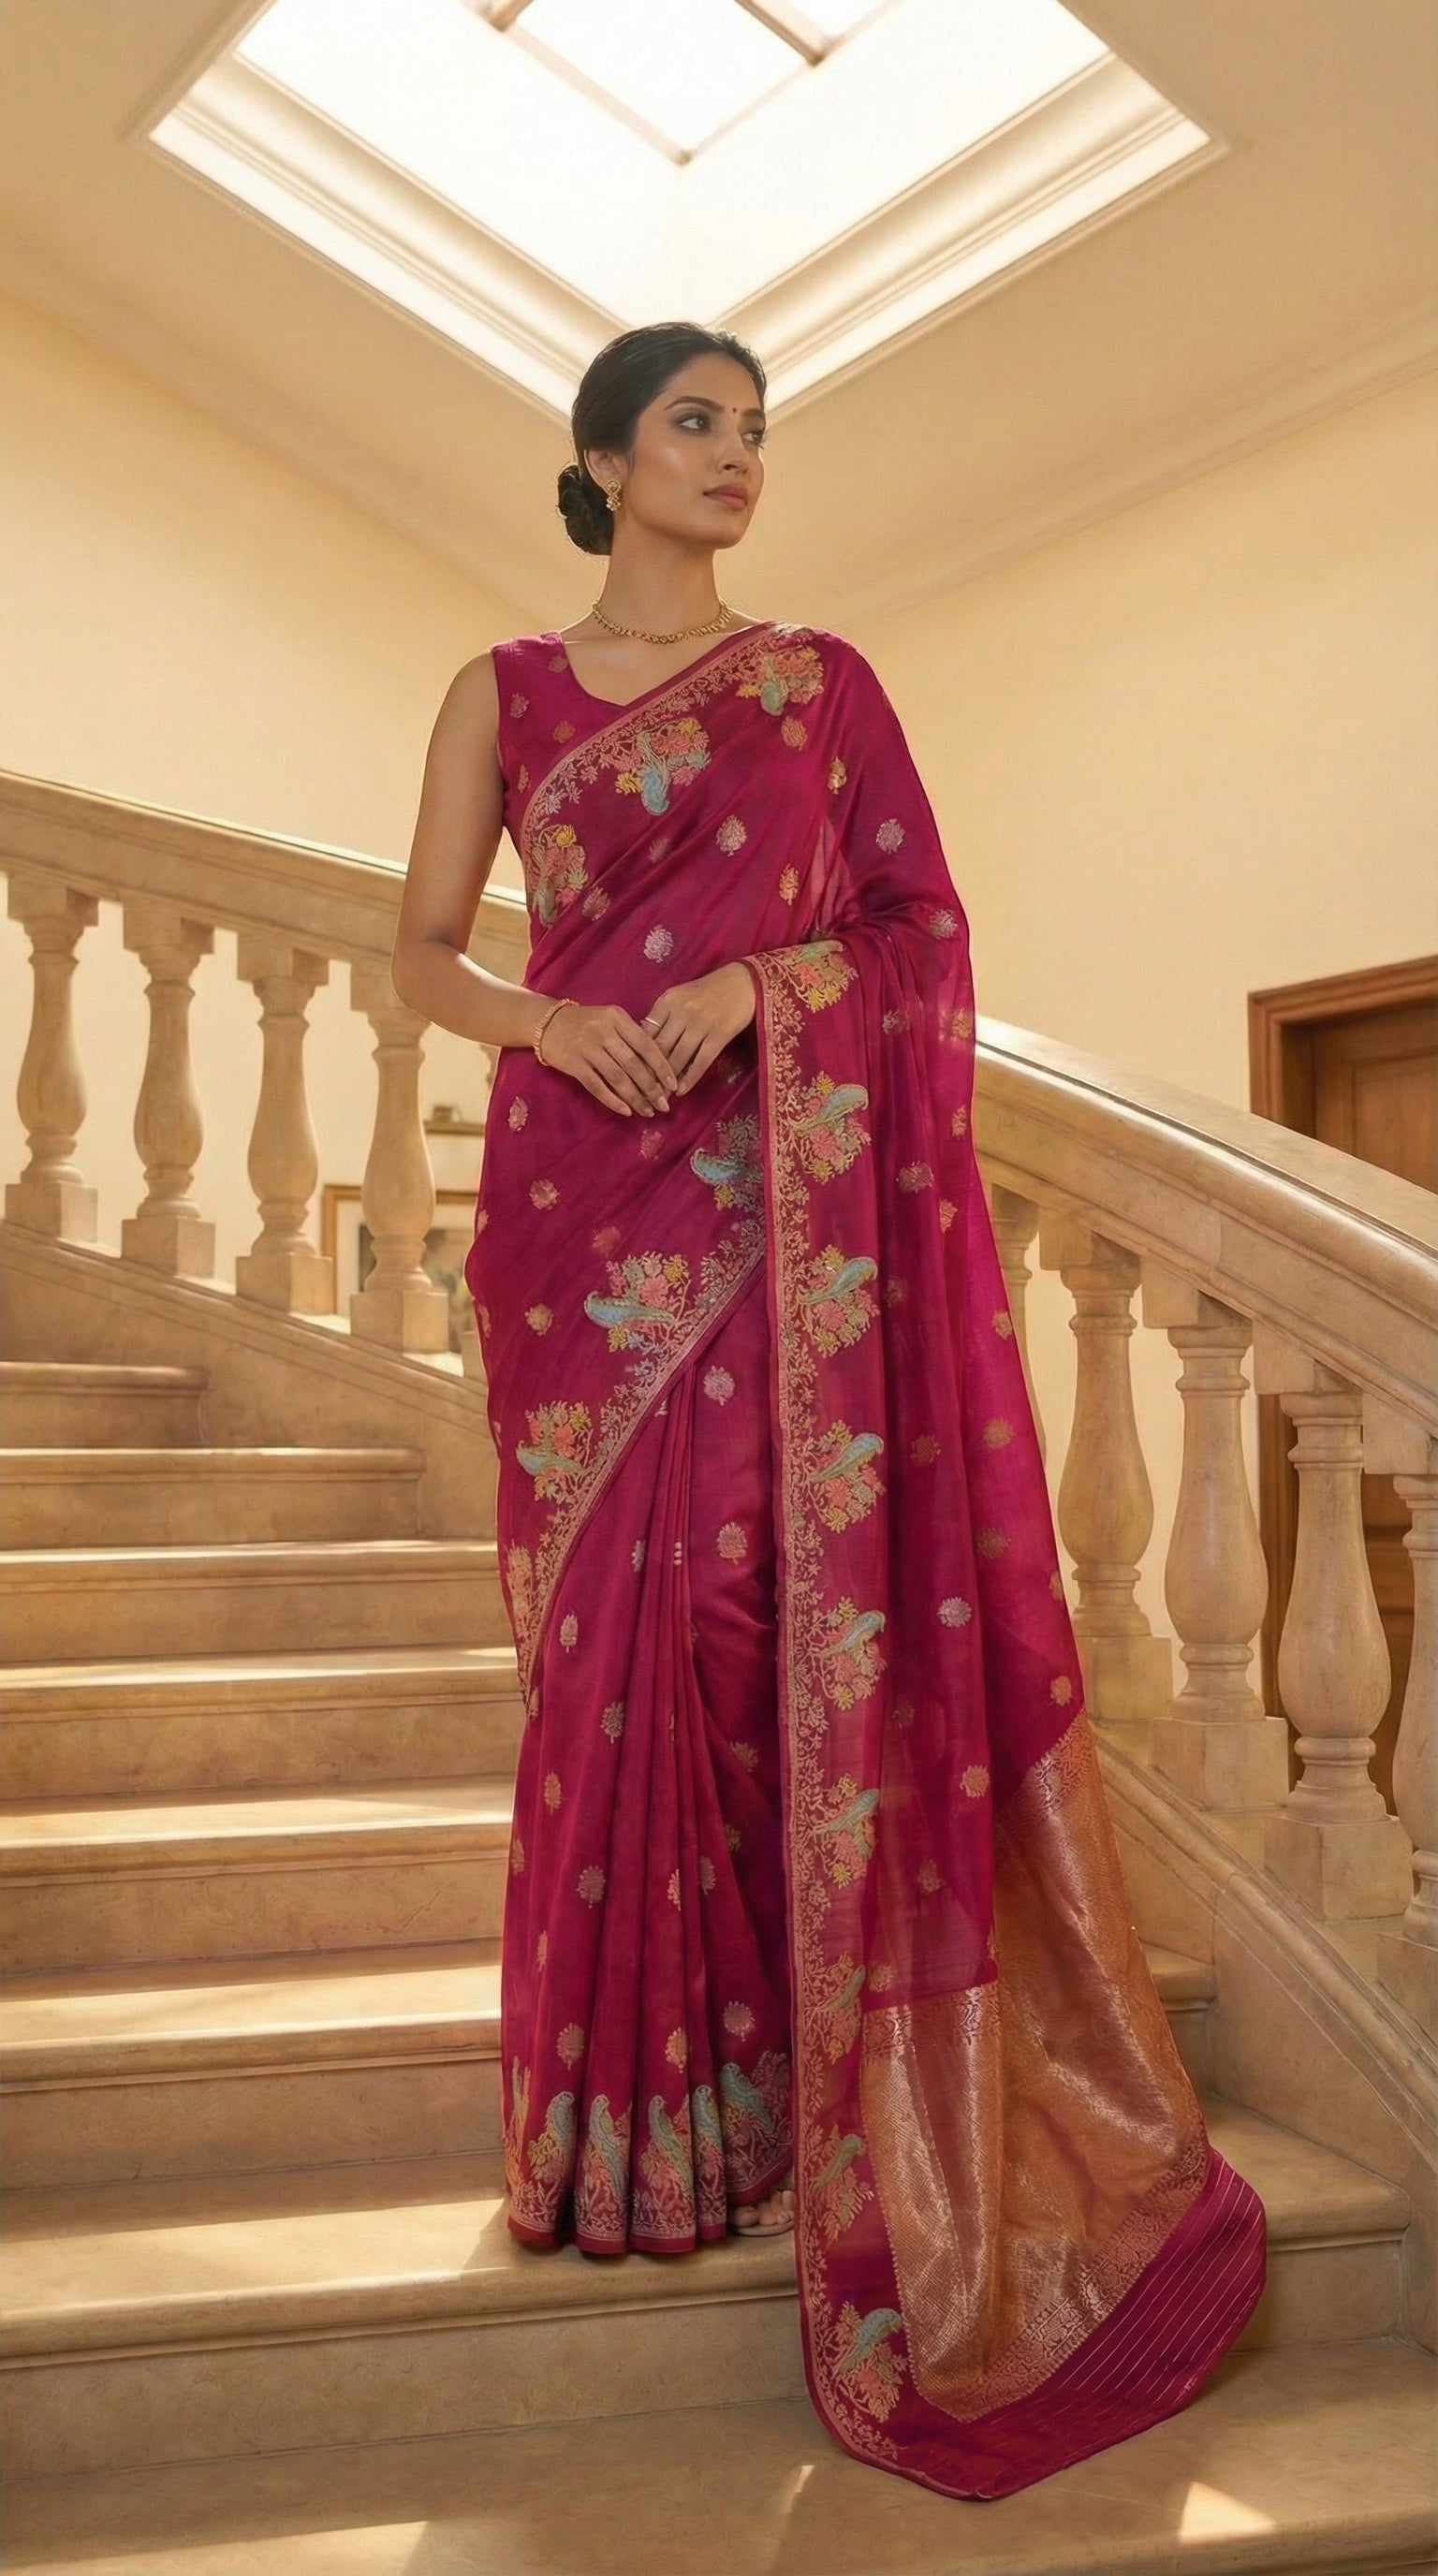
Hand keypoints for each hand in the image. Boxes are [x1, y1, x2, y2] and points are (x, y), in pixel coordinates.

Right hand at [540, 1001, 679, 1117]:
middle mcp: (603, 1031)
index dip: (661, 1066)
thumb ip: (631, 1036)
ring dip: (635, 1098)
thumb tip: (658, 1067)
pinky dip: (613, 1101)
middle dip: (651, 1088)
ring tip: (648, 1111)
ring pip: (617, 1078)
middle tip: (664, 1105)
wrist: (548, 1023)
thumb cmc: (587, 1023)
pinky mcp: (573, 1064)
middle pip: (633, 1064)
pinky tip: (626, 1111)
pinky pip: (597, 1086)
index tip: (673, 1085)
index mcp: (617, 1018)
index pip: (646, 1044)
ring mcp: (587, 1048)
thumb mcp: (611, 1020)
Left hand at [644, 962, 756, 1096]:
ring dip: (668, 1081)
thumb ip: (662, 1015)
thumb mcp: (680, 995)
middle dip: (650, 1073)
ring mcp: (701, 1024)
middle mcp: (682, 1011)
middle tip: (642, 1092)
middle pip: (660, 1049)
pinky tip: (682, 1091)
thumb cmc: (708, 990)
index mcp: (668, 1000)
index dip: (638, 1056)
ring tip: (661, 1097)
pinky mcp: (719, 1035)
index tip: (633, 1074)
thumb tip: (643, 1040)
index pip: (647, 1033)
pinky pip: (701, 1062)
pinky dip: (690, 1078)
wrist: (743, 983)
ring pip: (678, 1058)